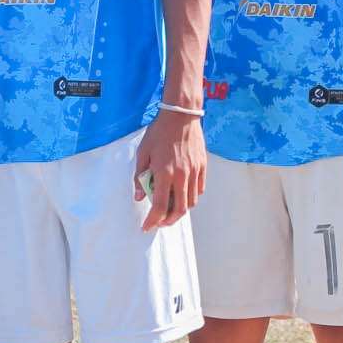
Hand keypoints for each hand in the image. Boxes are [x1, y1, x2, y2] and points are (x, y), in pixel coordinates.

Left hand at [134, 109, 205, 229]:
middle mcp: (182, 175)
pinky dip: (192, 197)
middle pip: (179, 210)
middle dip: (168, 221)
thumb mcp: (143, 152)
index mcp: (165, 173)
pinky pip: (200, 189)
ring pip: (192, 202)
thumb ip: (140, 176)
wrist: (180, 115)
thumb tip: (140, 196)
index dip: (153, 221)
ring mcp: (194, 171)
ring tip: (171, 208)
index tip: (147, 227)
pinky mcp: (202, 166)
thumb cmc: (159, 132)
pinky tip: (183, 194)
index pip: (160, 206)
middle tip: (159, 222)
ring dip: (180, 210)